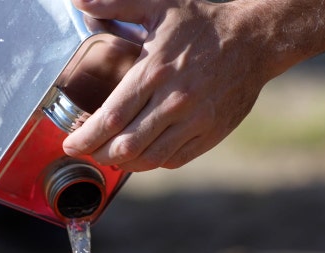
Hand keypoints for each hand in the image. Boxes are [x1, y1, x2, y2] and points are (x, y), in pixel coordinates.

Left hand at [63, 0, 273, 171]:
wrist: (254, 40)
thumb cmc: (202, 25)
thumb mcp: (158, 8)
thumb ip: (114, 5)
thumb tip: (79, 2)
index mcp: (154, 72)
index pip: (111, 117)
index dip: (86, 137)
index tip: (70, 144)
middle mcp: (174, 101)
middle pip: (125, 145)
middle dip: (97, 154)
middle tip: (85, 151)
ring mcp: (195, 121)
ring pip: (149, 158)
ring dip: (122, 164)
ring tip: (109, 157)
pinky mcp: (211, 133)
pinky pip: (174, 160)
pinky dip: (151, 163)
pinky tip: (140, 155)